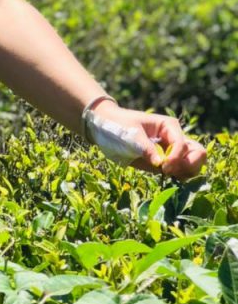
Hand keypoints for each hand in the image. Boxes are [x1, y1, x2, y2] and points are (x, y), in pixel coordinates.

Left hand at [88, 102, 205, 178]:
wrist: (104, 129)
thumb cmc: (117, 126)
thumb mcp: (130, 135)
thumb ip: (146, 148)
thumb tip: (161, 163)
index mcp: (169, 126)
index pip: (182, 144)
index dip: (176, 158)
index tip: (163, 167)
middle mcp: (174, 139)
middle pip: (198, 153)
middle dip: (189, 165)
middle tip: (170, 172)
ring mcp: (171, 152)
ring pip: (193, 165)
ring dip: (184, 173)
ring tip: (165, 173)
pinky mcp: (165, 163)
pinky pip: (181, 173)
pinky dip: (178, 177)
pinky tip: (164, 176)